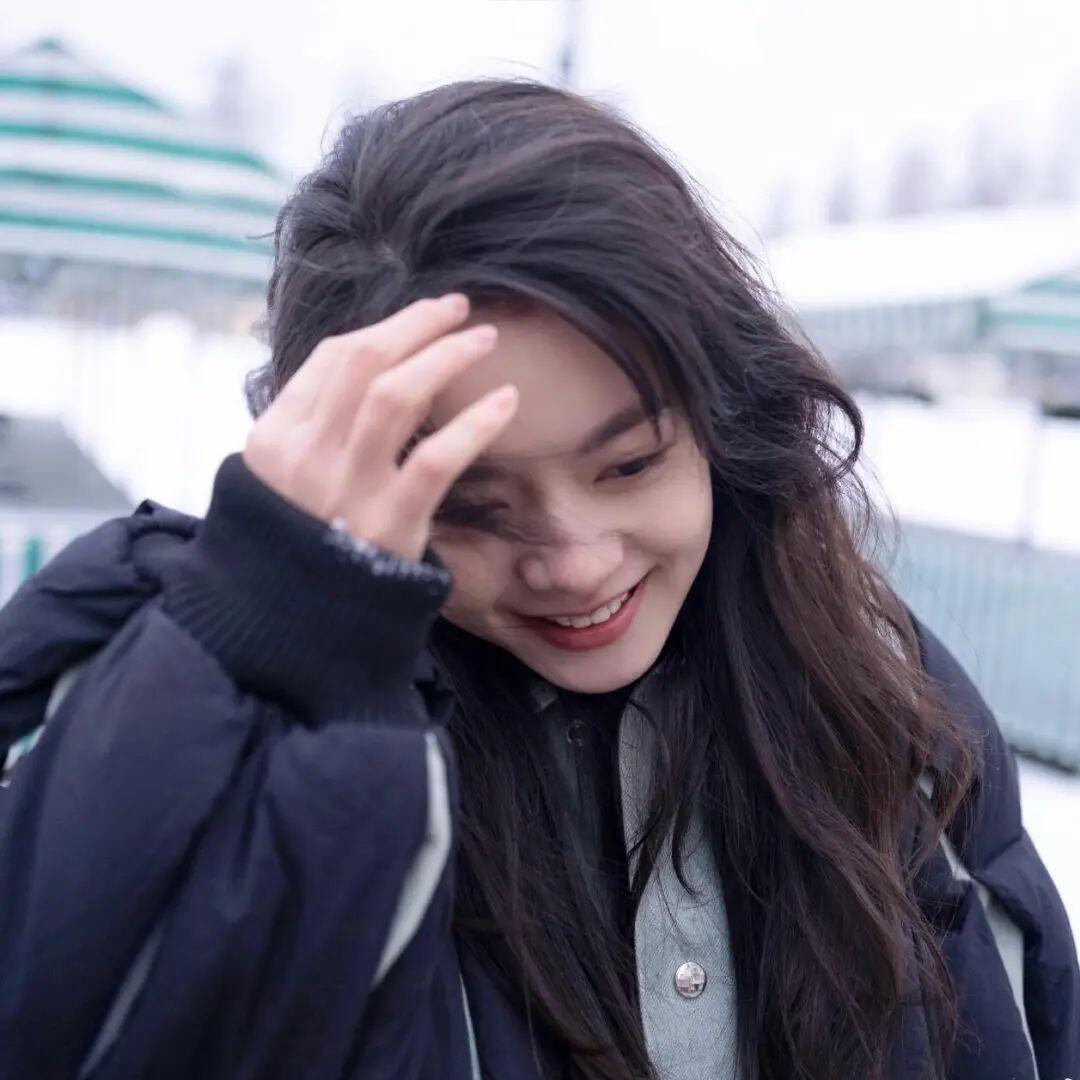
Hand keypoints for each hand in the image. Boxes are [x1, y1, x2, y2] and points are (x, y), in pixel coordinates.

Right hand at [243, 294, 516, 561]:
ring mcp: (347, 490)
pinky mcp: (390, 525)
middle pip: (364, 362)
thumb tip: (366, 372)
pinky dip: (475, 423)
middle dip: (417, 325)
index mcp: (275, 438)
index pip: (333, 359)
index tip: (425, 315)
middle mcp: (305, 456)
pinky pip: (437, 459)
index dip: (387, 327)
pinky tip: (505, 402)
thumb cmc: (301, 546)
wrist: (294, 627)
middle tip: (460, 310)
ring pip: (397, 396)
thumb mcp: (282, 484)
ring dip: (445, 357)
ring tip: (484, 341)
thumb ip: (313, 430)